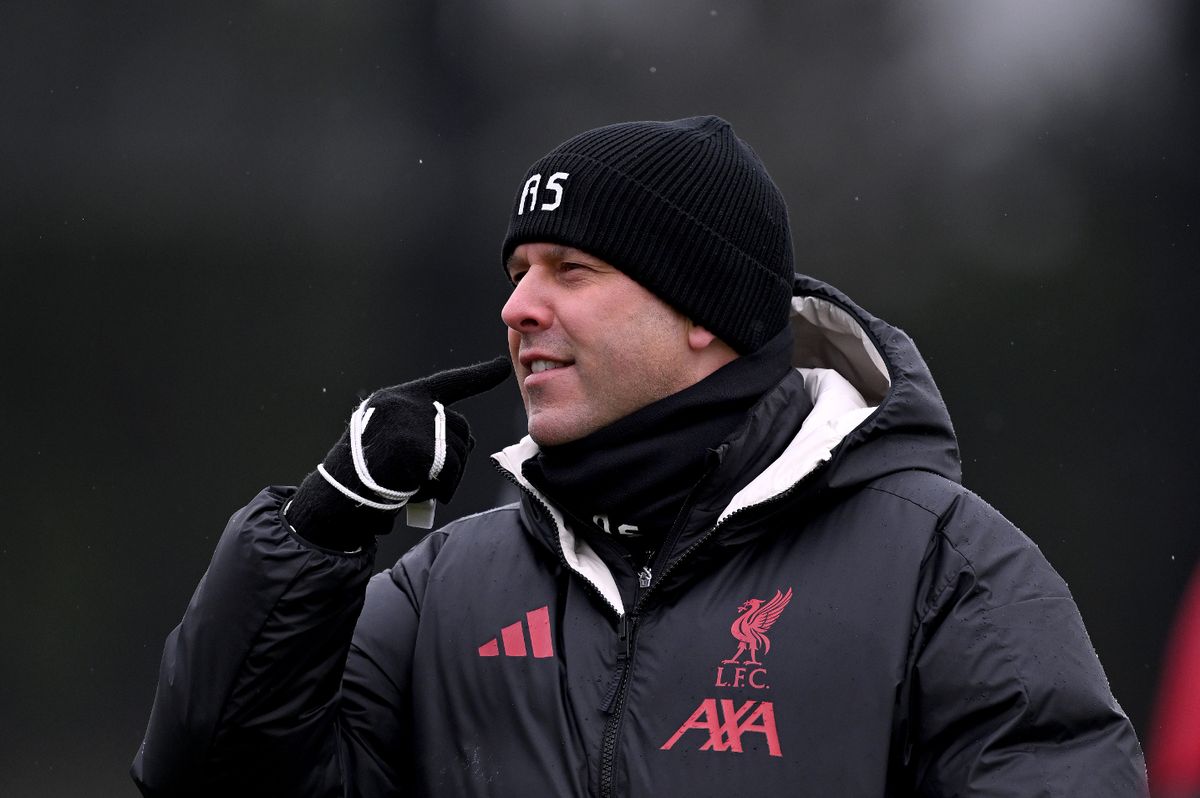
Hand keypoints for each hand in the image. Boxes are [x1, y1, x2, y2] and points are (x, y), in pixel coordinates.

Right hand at [286, 357, 511, 546]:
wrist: (337, 496)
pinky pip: (449, 470)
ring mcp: (409, 421)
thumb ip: (429, 435)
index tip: (504, 366)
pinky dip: (442, 487)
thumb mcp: (398, 445)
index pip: (448, 383)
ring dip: (448, 478)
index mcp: (400, 398)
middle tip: (434, 481)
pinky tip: (416, 491)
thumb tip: (468, 441)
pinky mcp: (414, 444)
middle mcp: (405, 402)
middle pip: (458, 426)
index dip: (478, 376)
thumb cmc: (367, 476)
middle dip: (457, 458)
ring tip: (418, 488)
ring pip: (458, 451)